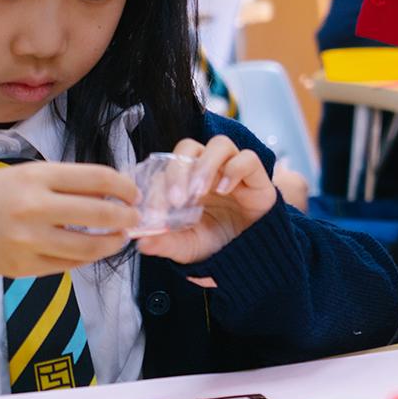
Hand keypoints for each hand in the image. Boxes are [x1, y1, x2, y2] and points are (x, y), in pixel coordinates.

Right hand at [0, 162, 136, 299]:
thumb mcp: (21, 175)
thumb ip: (62, 182)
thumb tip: (108, 189)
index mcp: (36, 176)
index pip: (97, 178)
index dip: (124, 186)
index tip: (134, 192)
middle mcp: (34, 207)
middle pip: (100, 213)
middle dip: (126, 216)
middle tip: (134, 218)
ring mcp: (28, 240)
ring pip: (88, 246)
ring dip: (112, 243)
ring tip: (119, 238)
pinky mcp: (23, 267)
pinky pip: (67, 265)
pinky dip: (85, 258)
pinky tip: (91, 251)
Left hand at [133, 137, 278, 266]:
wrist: (249, 254)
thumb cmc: (215, 243)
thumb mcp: (185, 247)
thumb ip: (165, 243)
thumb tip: (141, 242)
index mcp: (186, 181)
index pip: (166, 168)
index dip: (158, 185)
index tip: (156, 210)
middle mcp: (208, 169)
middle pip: (189, 147)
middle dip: (179, 168)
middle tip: (177, 198)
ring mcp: (232, 169)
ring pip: (219, 144)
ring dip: (206, 165)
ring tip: (200, 192)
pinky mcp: (256, 176)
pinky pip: (248, 158)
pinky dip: (235, 169)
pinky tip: (225, 190)